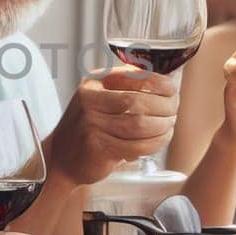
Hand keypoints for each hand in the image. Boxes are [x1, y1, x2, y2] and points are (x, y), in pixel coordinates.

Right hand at [45, 67, 181, 184]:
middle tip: (174, 112)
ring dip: (161, 127)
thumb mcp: (99, 100)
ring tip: (168, 127)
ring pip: (139, 124)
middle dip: (164, 107)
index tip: (172, 90)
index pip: (132, 76)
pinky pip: (135, 145)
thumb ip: (125, 90)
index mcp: (94, 83)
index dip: (158, 82)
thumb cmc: (87, 129)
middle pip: (138, 101)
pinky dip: (153, 144)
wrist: (62, 158)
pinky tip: (159, 141)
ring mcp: (91, 124)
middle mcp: (90, 100)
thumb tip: (165, 86)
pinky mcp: (97, 147)